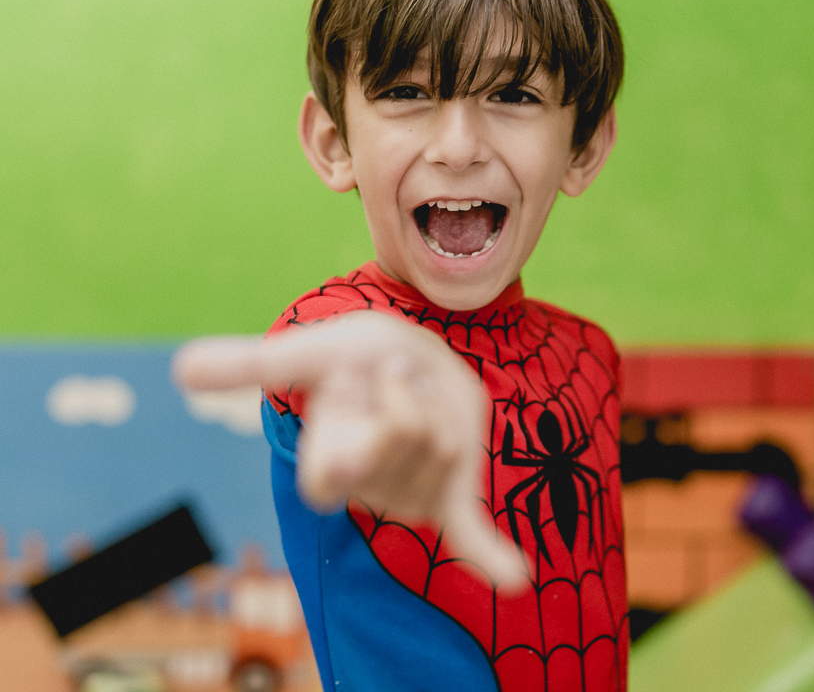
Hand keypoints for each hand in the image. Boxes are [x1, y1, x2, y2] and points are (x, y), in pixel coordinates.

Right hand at [172, 311, 525, 590]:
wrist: (412, 352)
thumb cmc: (353, 355)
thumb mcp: (309, 350)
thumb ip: (253, 366)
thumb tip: (180, 367)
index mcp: (327, 464)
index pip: (329, 481)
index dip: (351, 452)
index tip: (352, 442)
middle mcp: (366, 490)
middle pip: (406, 441)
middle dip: (406, 391)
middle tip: (394, 374)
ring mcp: (412, 495)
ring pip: (446, 449)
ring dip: (440, 404)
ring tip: (418, 394)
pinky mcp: (454, 494)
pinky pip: (468, 536)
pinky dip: (490, 558)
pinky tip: (515, 580)